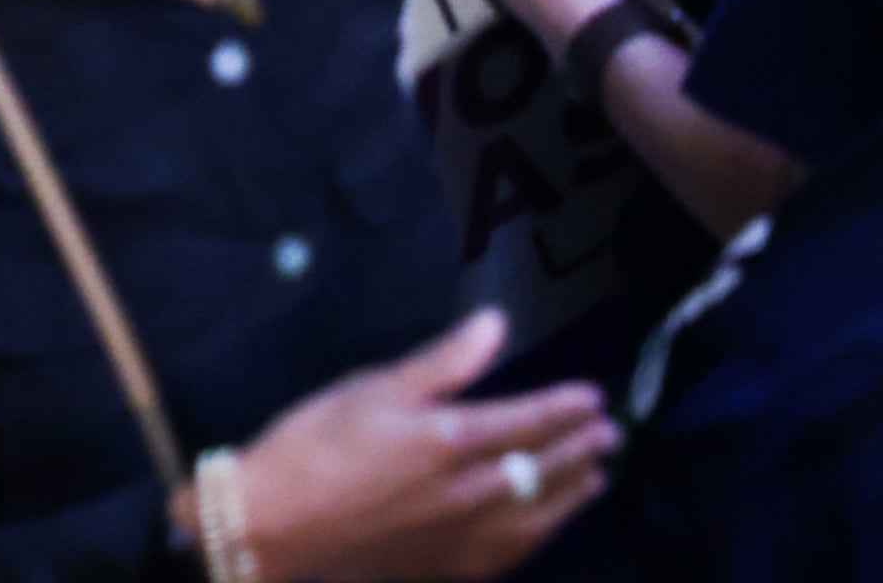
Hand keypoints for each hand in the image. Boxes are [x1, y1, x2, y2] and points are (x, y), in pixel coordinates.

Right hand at [236, 310, 616, 581]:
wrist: (273, 527)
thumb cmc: (313, 445)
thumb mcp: (370, 388)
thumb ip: (442, 362)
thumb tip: (494, 323)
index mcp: (448, 440)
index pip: (526, 421)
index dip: (564, 408)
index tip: (593, 396)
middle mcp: (468, 492)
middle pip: (540, 468)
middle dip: (579, 449)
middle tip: (609, 434)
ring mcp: (461, 536)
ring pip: (536, 515)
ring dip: (572, 494)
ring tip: (596, 478)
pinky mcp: (445, 566)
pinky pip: (511, 553)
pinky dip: (539, 535)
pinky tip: (544, 527)